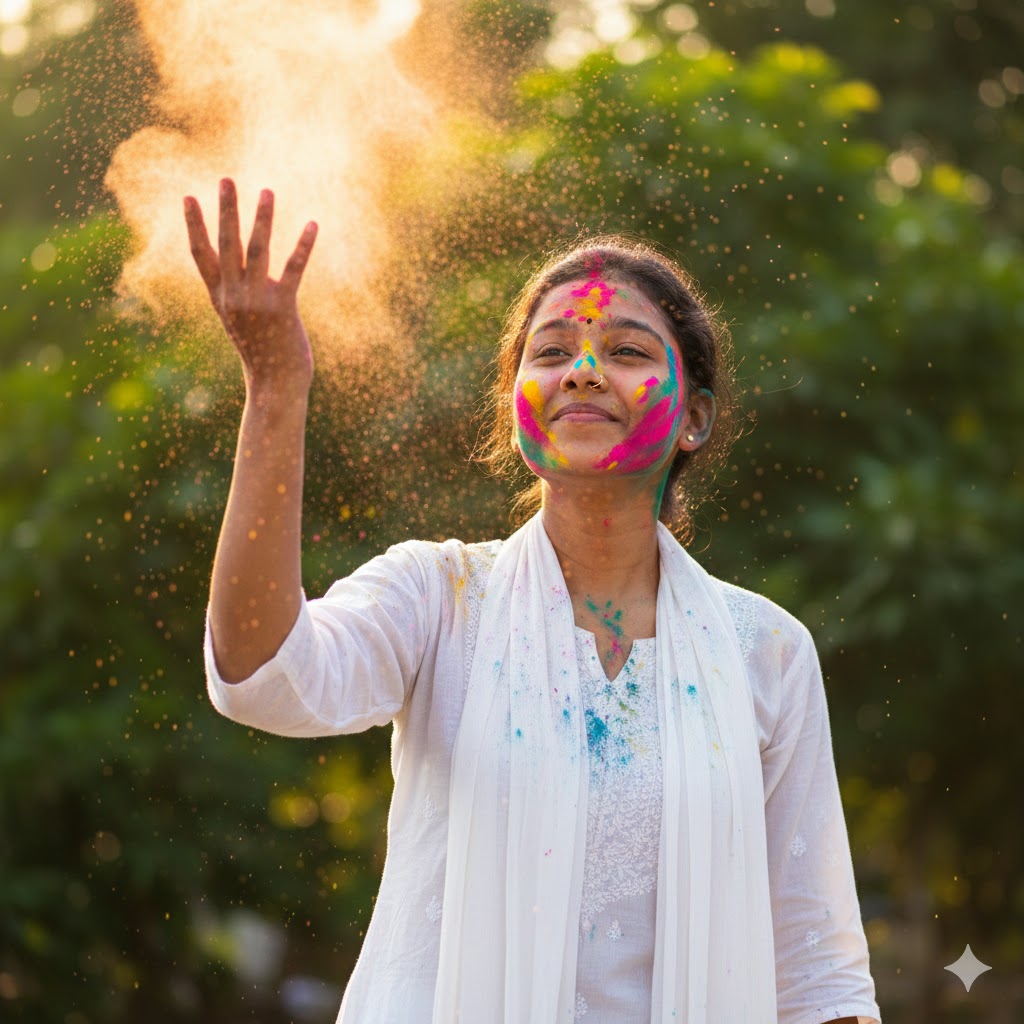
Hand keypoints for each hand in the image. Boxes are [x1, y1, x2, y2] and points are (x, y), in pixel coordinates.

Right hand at [184, 178, 317, 396]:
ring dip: (262, 219)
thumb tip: (240, 262)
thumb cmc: (260, 350)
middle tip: (226, 179)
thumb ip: (235, 291)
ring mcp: (257, 302)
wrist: (275, 384)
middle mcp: (234, 297)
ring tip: (267, 191)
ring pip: (258, 251)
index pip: (200, 255)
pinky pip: (294, 270)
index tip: (188, 196)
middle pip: (227, 245)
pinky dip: (303, 245)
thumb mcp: (239, 319)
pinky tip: (313, 223)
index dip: (194, 225)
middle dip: (226, 210)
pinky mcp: (283, 309)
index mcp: (220, 297)